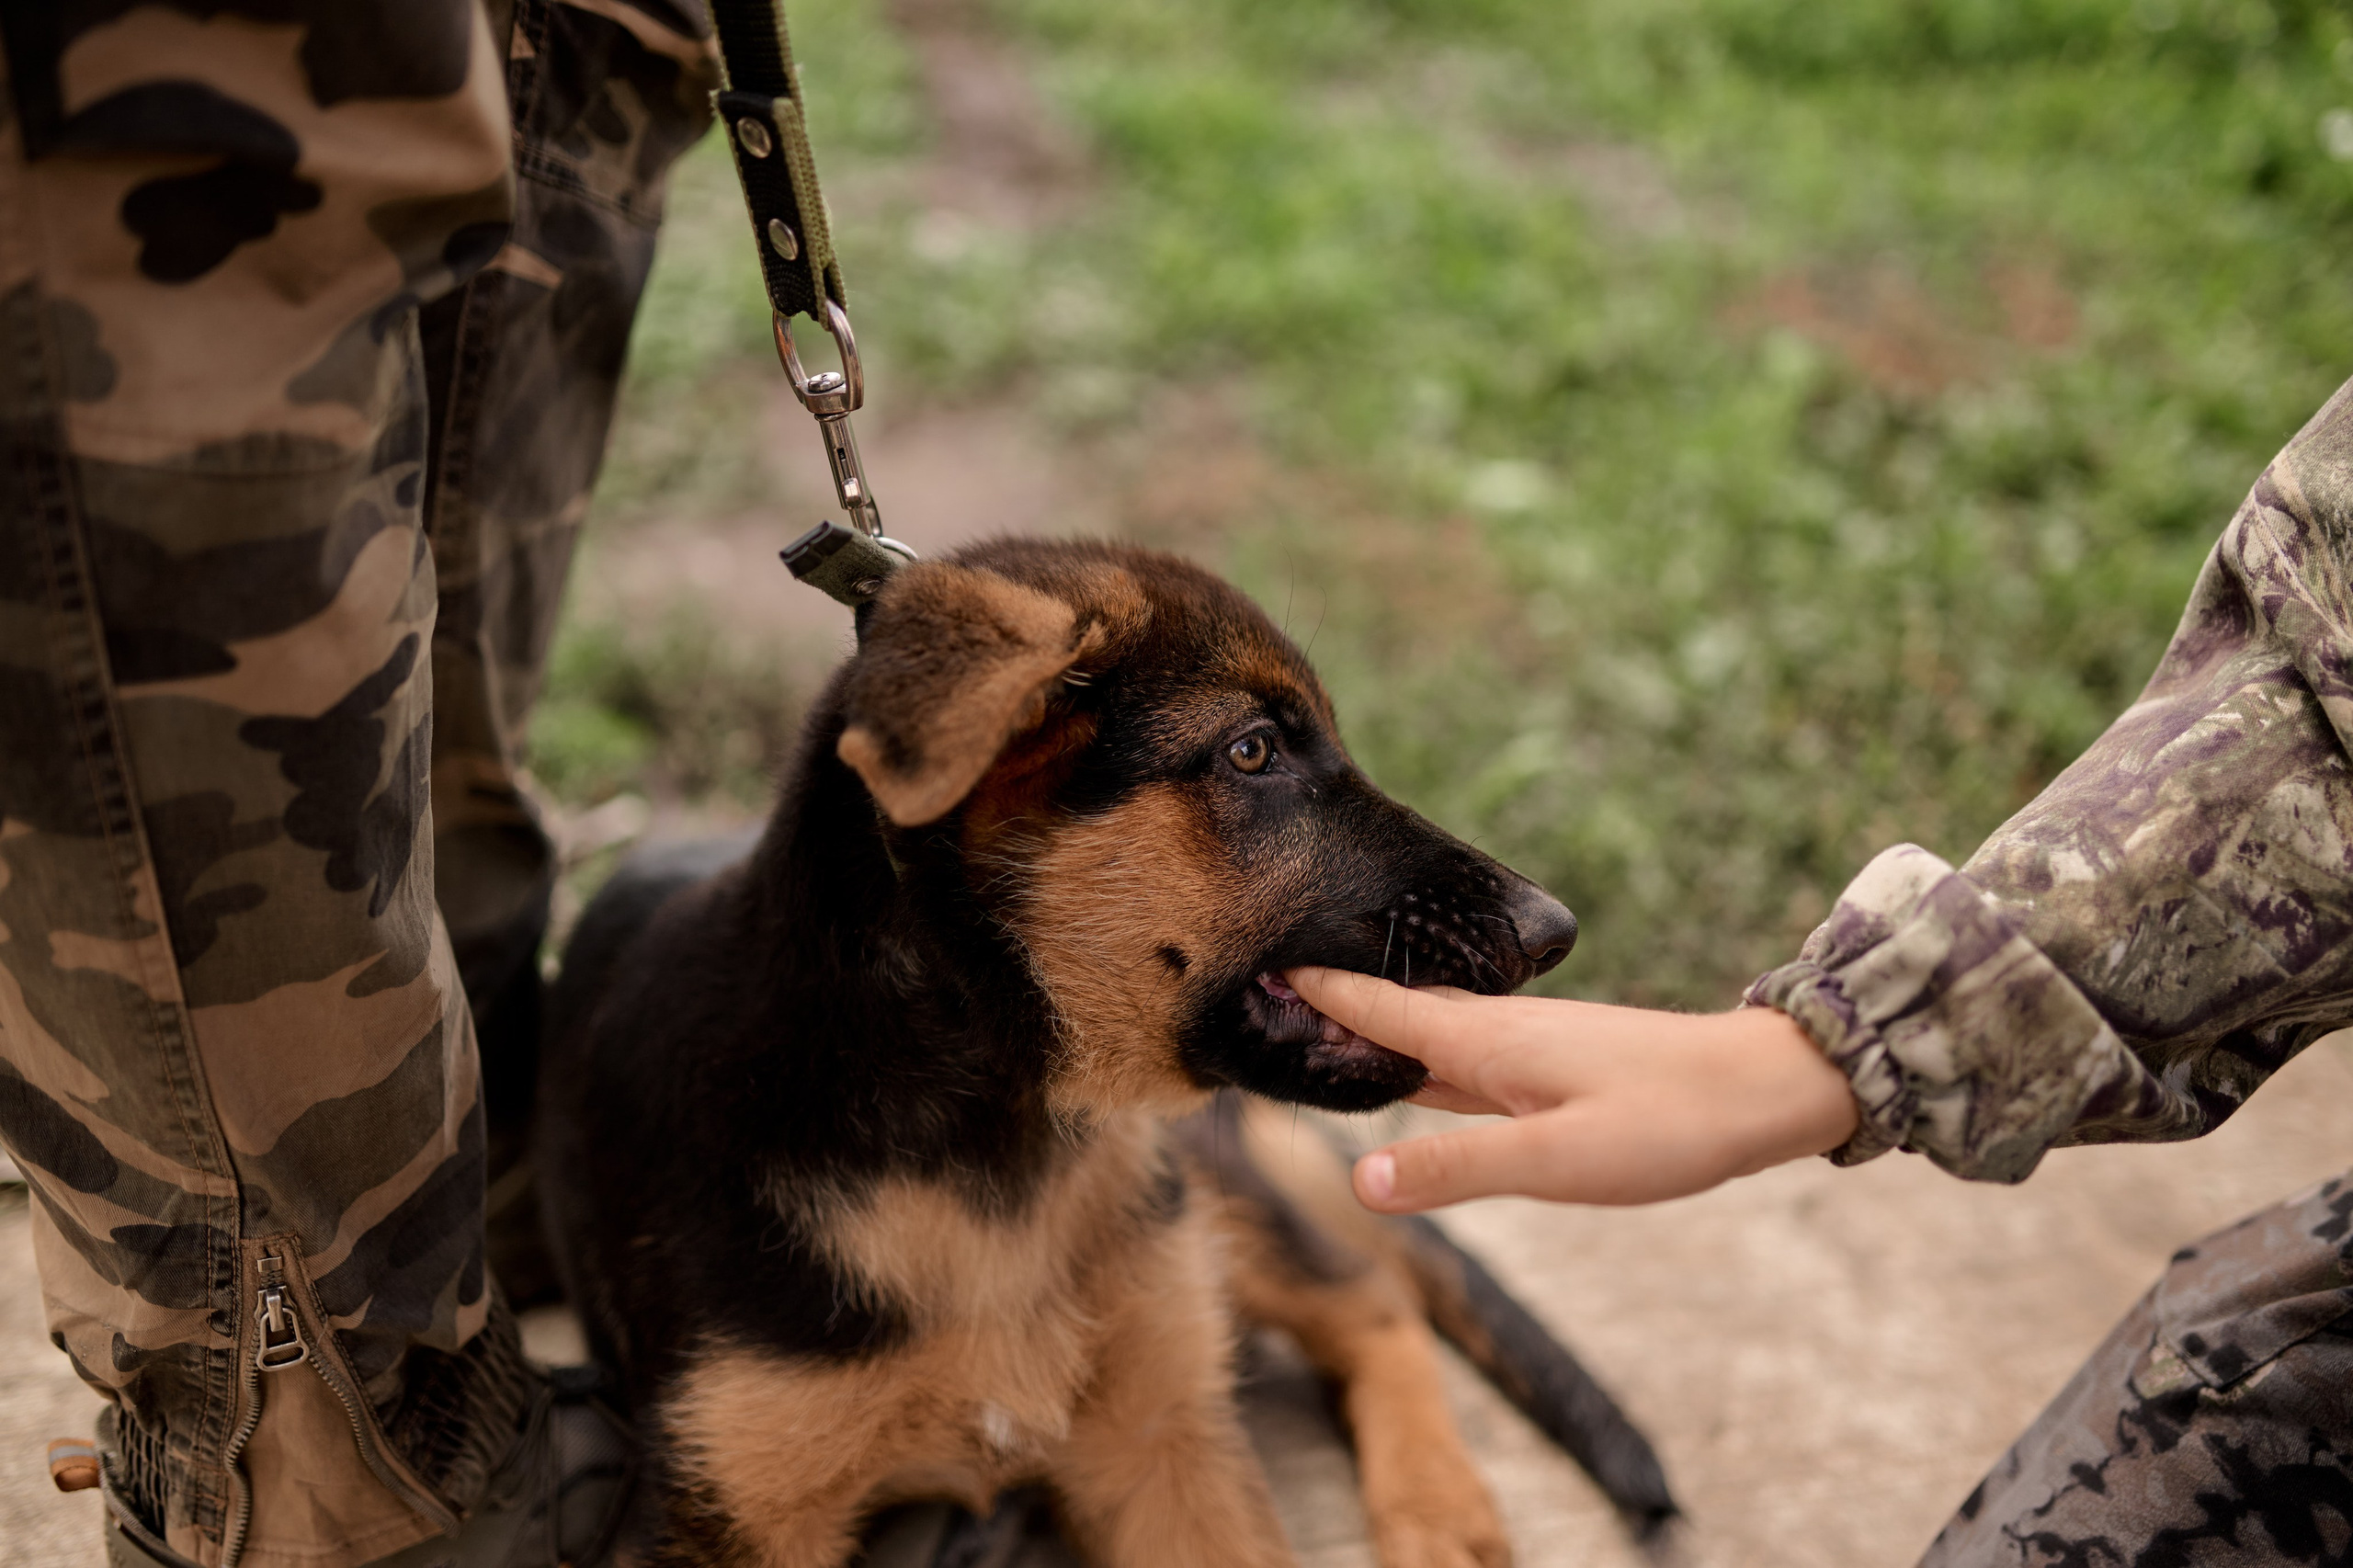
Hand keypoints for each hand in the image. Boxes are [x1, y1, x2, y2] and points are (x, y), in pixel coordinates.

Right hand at [1284, 968, 1859, 1212]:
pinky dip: (1423, 1053)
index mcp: (1487, 1043)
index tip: (1253, 966)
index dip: (1316, 992)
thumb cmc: (1668, 1124)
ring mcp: (1528, 1046)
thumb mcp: (1557, 1161)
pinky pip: (1465, 1055)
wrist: (1763, 1091)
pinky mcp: (1554, 1067)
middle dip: (1330, 1001)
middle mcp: (1500, 1033)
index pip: (1379, 1007)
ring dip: (1374, 1026)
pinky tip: (1421, 1068)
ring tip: (1320, 1024)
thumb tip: (1363, 1179)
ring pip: (1429, 1032)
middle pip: (1394, 1011)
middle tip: (1263, 991)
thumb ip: (1458, 1168)